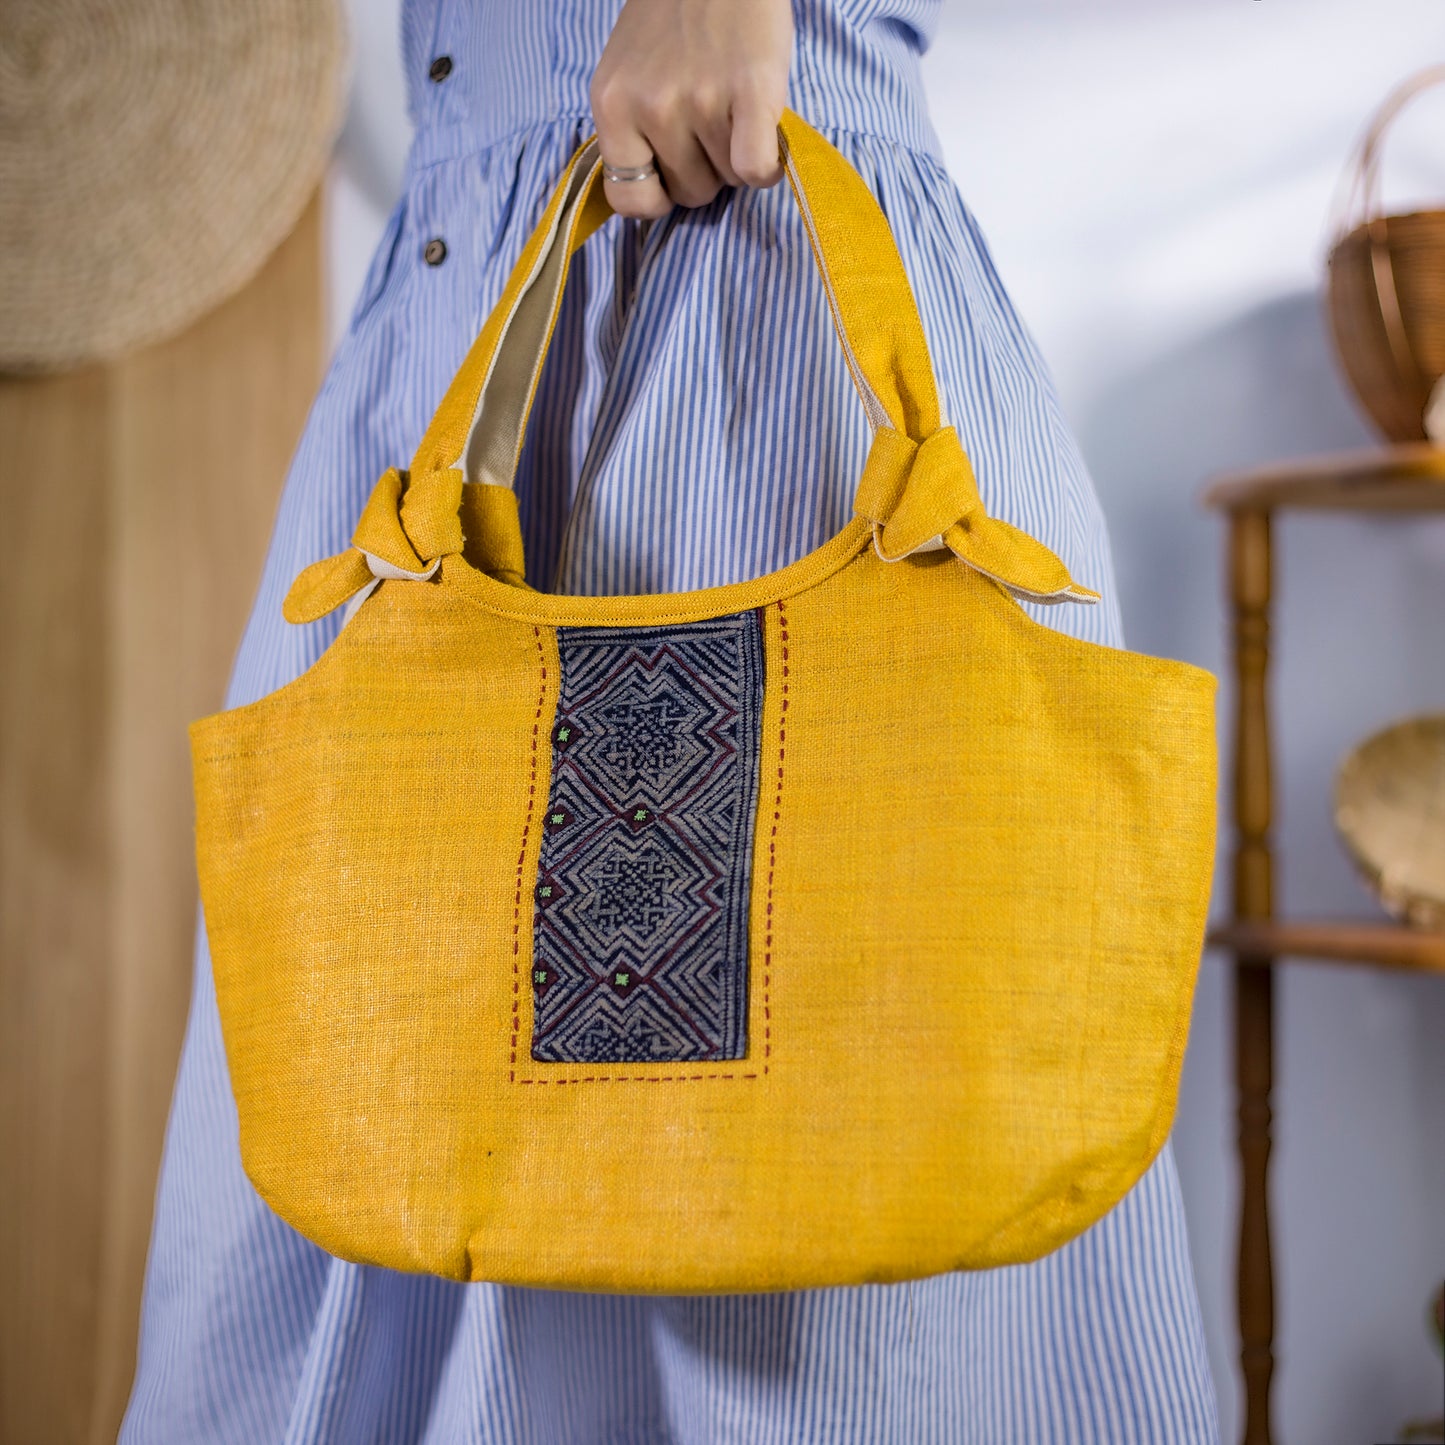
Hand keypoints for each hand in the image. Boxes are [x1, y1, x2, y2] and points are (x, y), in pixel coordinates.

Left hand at [589, 0, 793, 218]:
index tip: (670, 173)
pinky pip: (756, 169)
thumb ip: (632, 131)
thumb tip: (654, 197)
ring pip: (727, 180)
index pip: (627, 200)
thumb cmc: (675, 18)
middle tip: (711, 121)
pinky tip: (765, 136)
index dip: (657, 195)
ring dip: (737, 154)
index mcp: (611, 104)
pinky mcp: (750, 92)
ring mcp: (700, 100)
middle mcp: (650, 106)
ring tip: (734, 106)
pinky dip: (767, 166)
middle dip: (705, 168)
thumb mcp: (629, 74)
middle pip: (688, 193)